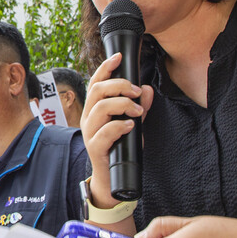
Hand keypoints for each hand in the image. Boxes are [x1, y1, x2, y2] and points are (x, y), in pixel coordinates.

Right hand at [81, 52, 153, 209]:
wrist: (112, 179)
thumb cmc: (120, 148)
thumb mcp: (134, 124)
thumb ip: (141, 107)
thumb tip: (147, 90)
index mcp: (95, 108)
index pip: (96, 82)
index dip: (105, 67)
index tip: (119, 57)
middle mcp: (89, 117)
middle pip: (97, 90)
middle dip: (120, 85)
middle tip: (136, 92)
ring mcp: (90, 133)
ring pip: (100, 108)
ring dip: (123, 105)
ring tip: (138, 111)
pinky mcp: (95, 148)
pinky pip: (104, 132)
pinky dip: (119, 126)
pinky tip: (131, 126)